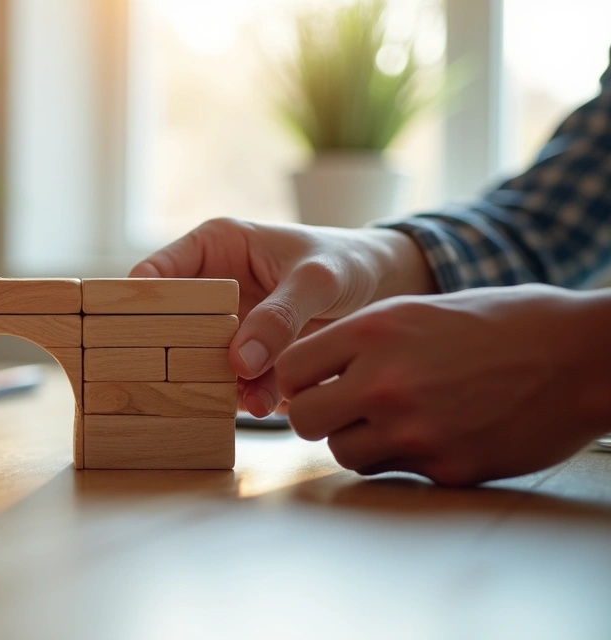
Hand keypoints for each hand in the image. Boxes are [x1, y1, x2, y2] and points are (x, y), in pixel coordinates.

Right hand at [131, 218, 437, 416]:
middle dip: (180, 356)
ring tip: (251, 400)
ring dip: (215, 382)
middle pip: (169, 325)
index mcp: (211, 247)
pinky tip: (264, 403)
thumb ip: (280, 317)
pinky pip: (228, 379)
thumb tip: (240, 361)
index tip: (141, 340)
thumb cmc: (346, 263)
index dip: (139, 306)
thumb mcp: (317, 281)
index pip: (154, 275)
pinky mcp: (244, 355)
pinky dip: (242, 394)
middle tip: (190, 383)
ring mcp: (224, 323)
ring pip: (197, 358)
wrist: (383, 287)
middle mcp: (209, 286)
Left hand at [277, 285, 610, 485]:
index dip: (294, 380)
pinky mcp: (444, 467)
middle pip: (304, 419)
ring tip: (392, 419)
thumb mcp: (419, 311)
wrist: (581, 358)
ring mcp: (414, 429)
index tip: (310, 383)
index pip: (289, 368)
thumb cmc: (503, 325)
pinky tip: (430, 432)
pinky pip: (389, 471)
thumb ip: (360, 340)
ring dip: (356, 439)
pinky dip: (399, 457)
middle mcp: (385, 380)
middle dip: (317, 416)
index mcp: (375, 331)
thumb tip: (308, 370)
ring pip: (341, 451)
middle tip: (342, 408)